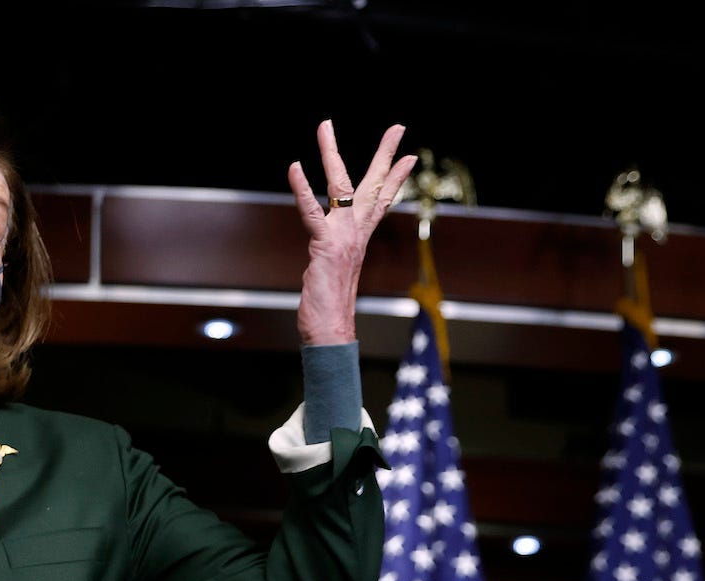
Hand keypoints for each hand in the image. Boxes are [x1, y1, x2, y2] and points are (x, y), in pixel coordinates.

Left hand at [287, 121, 415, 345]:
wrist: (331, 331)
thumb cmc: (330, 308)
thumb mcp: (335, 271)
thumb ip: (335, 256)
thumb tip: (332, 257)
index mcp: (360, 237)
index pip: (382, 200)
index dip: (395, 177)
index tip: (409, 156)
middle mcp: (356, 232)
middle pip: (374, 185)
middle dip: (386, 154)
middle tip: (399, 127)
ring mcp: (342, 236)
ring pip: (339, 186)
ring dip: (331, 153)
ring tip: (326, 125)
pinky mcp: (324, 244)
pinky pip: (310, 212)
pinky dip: (301, 189)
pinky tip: (294, 166)